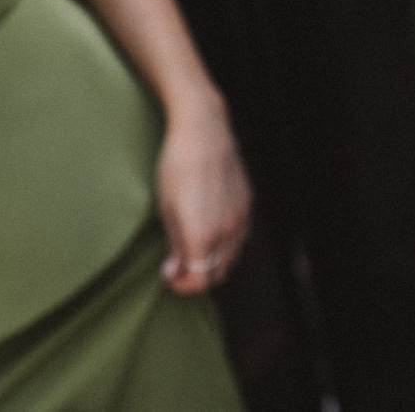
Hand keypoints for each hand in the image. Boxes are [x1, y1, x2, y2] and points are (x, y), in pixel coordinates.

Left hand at [154, 96, 250, 293]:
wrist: (203, 130)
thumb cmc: (176, 167)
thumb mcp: (166, 209)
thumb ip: (174, 246)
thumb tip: (175, 273)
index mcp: (203, 234)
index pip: (199, 281)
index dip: (183, 286)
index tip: (169, 276)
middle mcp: (227, 230)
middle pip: (217, 274)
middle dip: (196, 277)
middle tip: (176, 266)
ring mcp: (241, 217)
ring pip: (230, 257)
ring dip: (211, 261)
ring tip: (190, 247)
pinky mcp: (247, 203)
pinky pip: (238, 237)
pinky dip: (224, 244)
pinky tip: (208, 228)